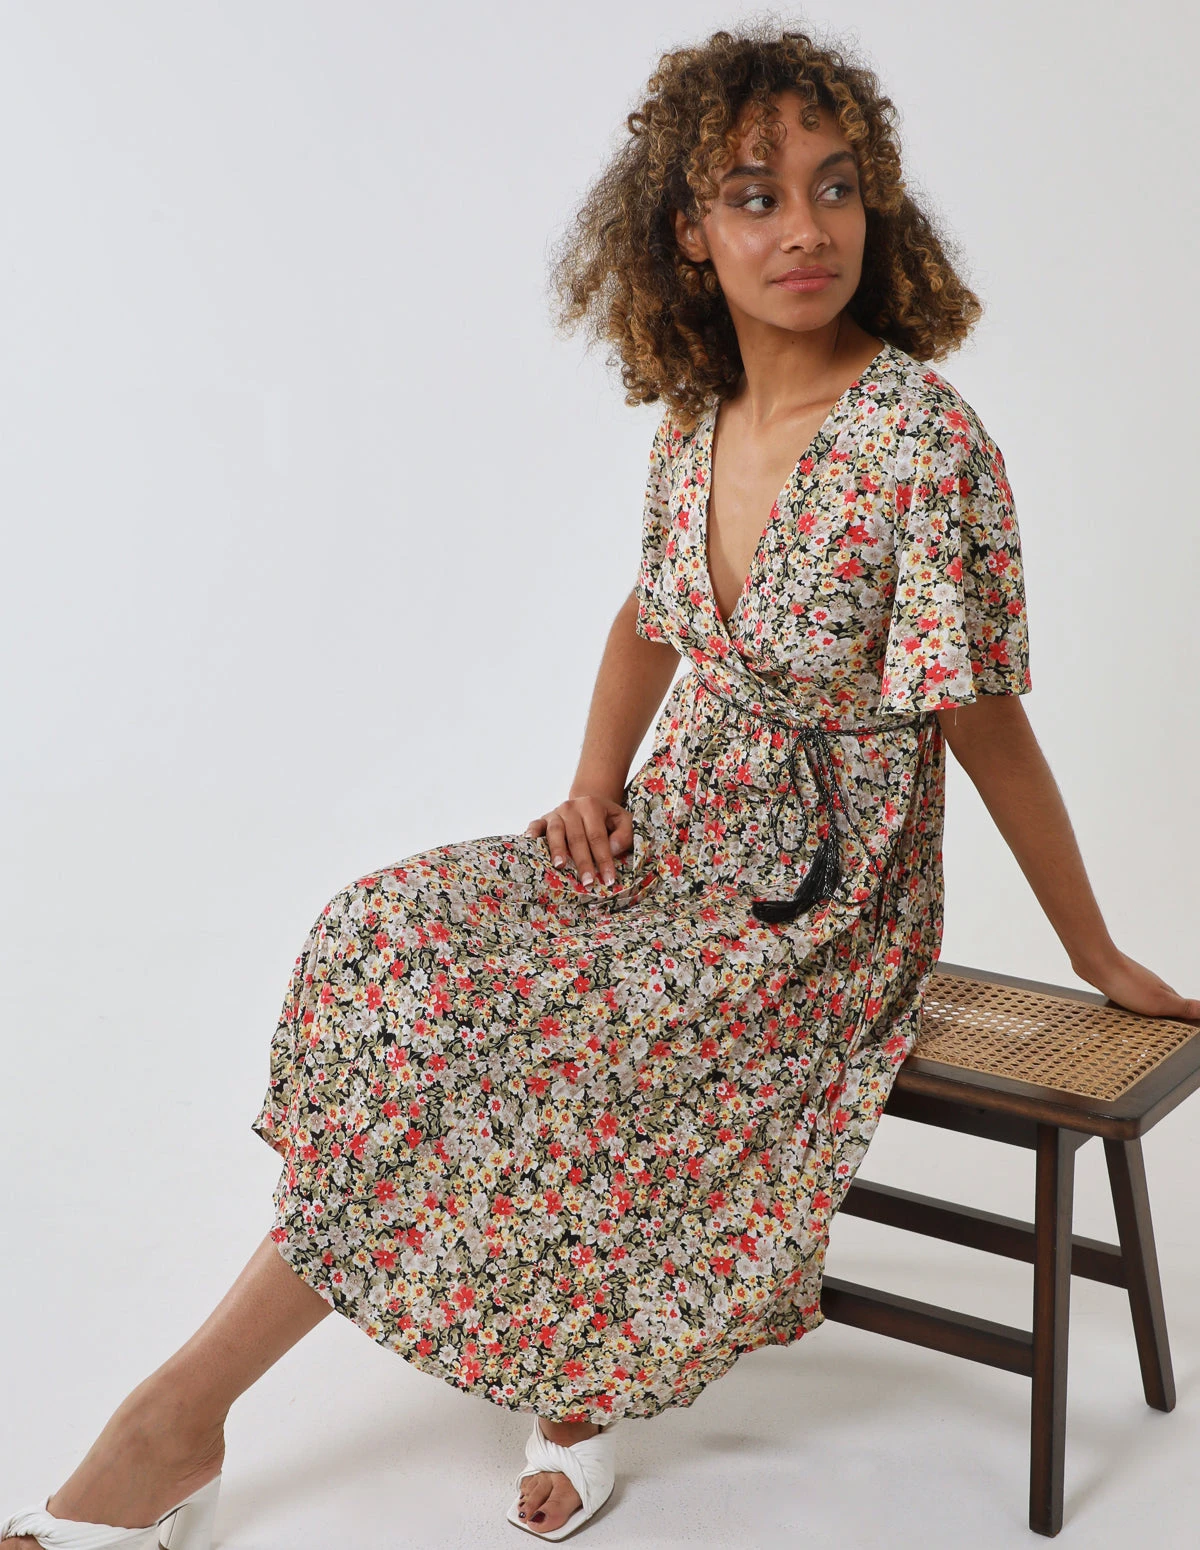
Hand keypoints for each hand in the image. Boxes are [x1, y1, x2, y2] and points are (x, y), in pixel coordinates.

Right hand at [526, 793, 632, 886]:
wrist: (588, 804)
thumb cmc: (607, 818)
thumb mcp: (623, 820)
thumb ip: (624, 834)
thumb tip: (613, 849)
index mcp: (592, 806)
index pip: (598, 837)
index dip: (603, 859)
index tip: (608, 879)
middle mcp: (572, 807)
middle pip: (577, 838)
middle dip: (583, 862)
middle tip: (588, 882)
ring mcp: (555, 813)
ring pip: (555, 832)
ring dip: (557, 850)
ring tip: (560, 866)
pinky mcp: (543, 819)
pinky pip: (535, 825)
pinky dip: (531, 833)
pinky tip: (529, 842)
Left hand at [1075, 947, 1199, 1022]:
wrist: (1096, 962)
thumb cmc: (1126, 981)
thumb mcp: (1160, 1001)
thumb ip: (1183, 1007)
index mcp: (1164, 990)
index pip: (1180, 1008)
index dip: (1184, 1020)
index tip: (1185, 1030)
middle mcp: (1151, 985)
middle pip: (1162, 1004)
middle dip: (1165, 1018)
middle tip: (1165, 1033)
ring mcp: (1133, 983)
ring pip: (1143, 1001)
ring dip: (1145, 1012)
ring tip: (1144, 1027)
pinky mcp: (1116, 983)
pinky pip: (1126, 998)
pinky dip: (1128, 1006)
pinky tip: (1122, 1012)